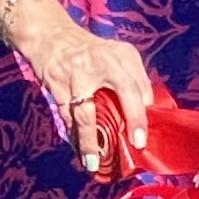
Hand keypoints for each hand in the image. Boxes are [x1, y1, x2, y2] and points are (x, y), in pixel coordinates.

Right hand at [7, 0, 157, 175]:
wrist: (51, 36)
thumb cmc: (91, 53)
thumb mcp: (117, 57)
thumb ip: (133, 80)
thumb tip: (147, 113)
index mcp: (123, 56)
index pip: (140, 86)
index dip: (143, 113)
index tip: (143, 137)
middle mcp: (103, 61)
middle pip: (125, 93)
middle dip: (132, 120)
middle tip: (133, 145)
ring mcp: (77, 73)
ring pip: (86, 114)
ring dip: (89, 141)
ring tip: (93, 162)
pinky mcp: (56, 83)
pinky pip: (66, 116)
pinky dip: (71, 134)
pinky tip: (76, 148)